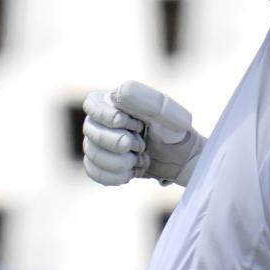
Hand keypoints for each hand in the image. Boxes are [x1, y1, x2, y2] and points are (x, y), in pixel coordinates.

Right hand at [82, 80, 205, 186]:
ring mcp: (96, 143)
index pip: (92, 105)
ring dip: (121, 161)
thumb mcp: (165, 111)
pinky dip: (116, 175)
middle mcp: (99, 120)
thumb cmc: (172, 128)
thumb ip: (143, 98)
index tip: (127, 123)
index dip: (106, 116)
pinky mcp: (98, 164)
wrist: (178, 157)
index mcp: (112, 101)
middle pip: (91, 133)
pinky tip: (132, 171)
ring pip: (93, 155)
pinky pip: (94, 172)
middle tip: (142, 145)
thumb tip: (116, 94)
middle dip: (119, 143)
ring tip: (141, 159)